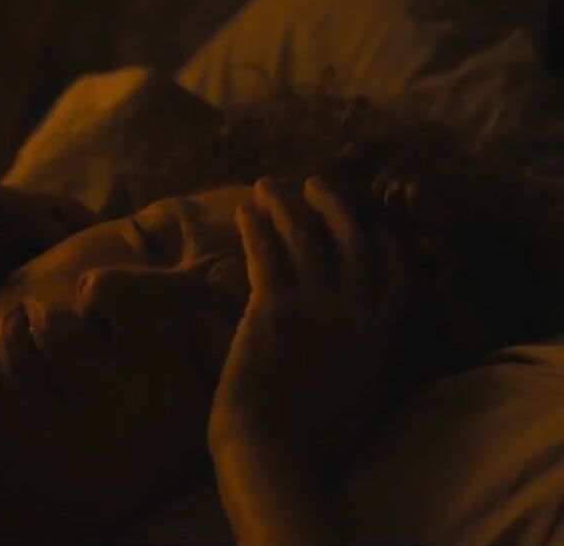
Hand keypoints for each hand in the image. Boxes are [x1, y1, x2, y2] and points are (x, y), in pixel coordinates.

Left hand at [209, 176, 408, 465]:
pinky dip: (258, 226)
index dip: (384, 242)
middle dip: (336, 207)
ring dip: (288, 206)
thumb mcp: (360, 401)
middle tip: (316, 185)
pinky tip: (246, 208)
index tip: (372, 222)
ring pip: (307, 240)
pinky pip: (268, 253)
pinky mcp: (275, 310)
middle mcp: (355, 318)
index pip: (395, 276)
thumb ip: (365, 366)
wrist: (277, 455)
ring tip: (269, 185)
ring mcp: (317, 310)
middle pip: (354, 243)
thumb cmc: (309, 441)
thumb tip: (363, 351)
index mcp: (378, 340)